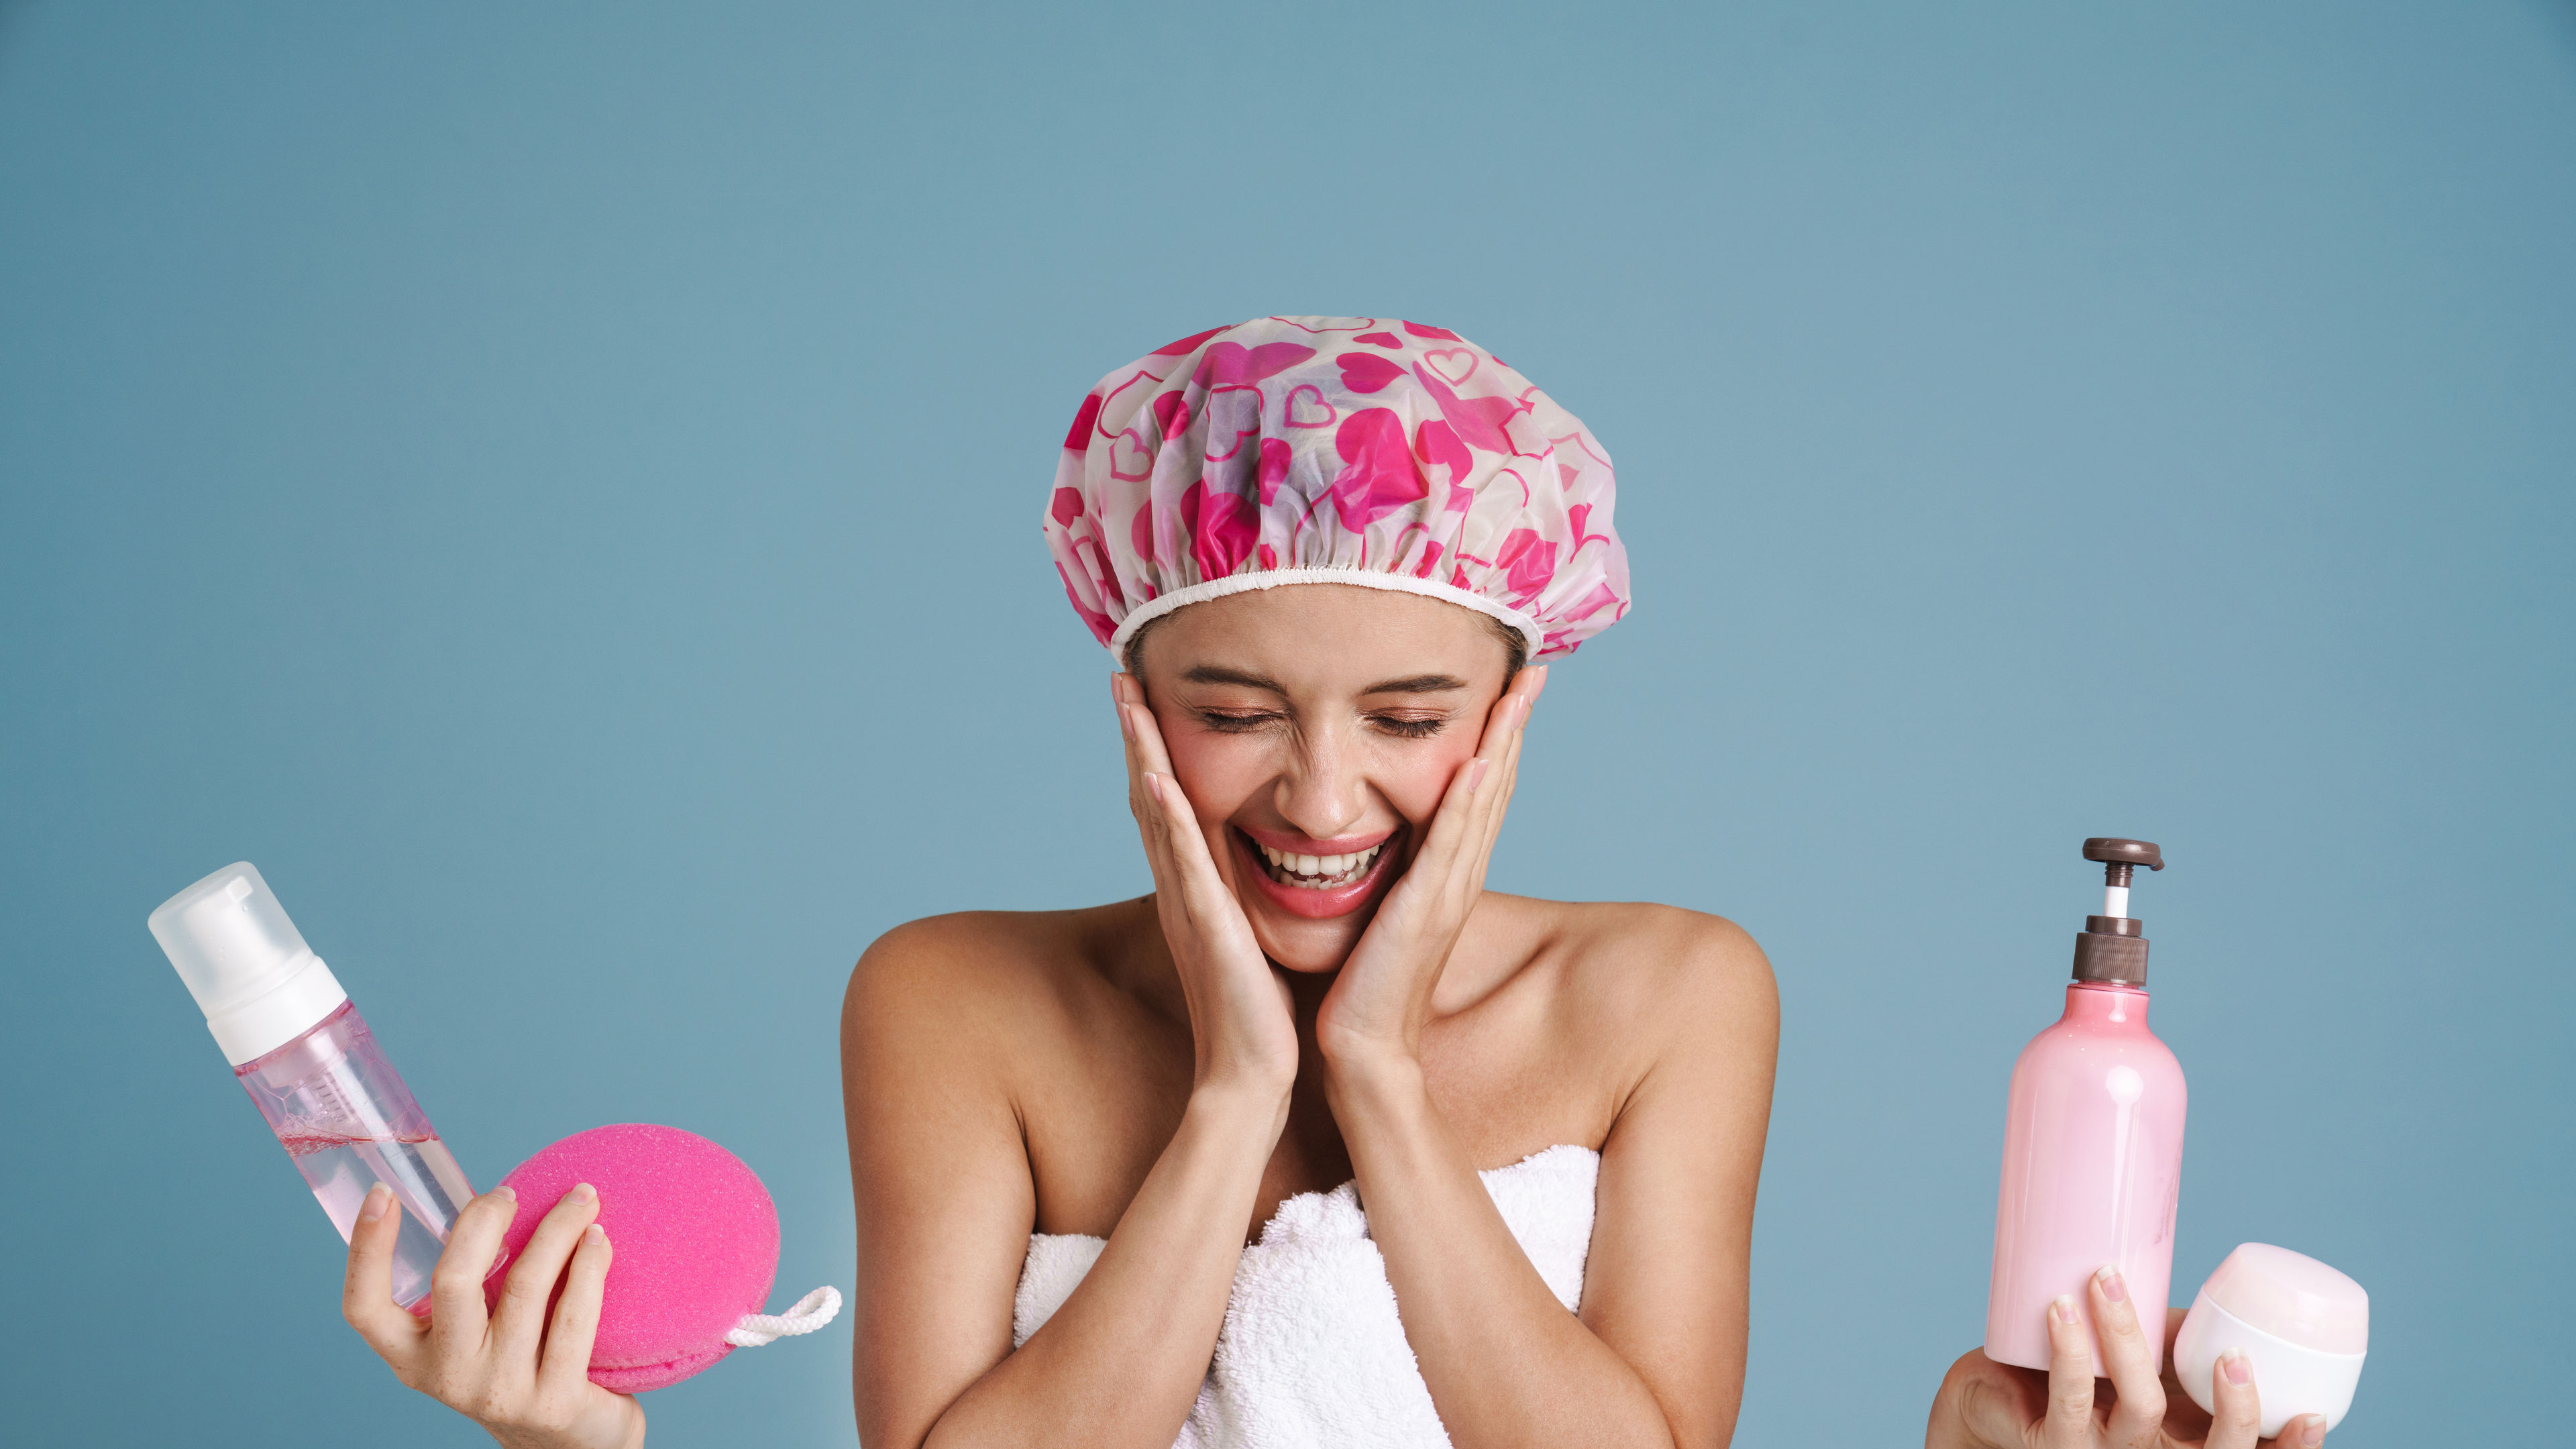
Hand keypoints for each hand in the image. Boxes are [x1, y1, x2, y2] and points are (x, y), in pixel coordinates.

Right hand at [343, 1182, 645, 1448]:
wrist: (568, 1442)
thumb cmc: (520, 1363)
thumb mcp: (475, 1334)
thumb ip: (471, 1283)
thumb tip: (493, 1198)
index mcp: (413, 1358)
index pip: (365, 1309)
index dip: (365, 1252)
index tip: (383, 1194)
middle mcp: (448, 1378)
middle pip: (452, 1284)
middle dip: (483, 1222)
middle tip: (511, 1192)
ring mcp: (500, 1393)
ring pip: (526, 1289)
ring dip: (557, 1230)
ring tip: (581, 1197)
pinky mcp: (554, 1402)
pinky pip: (573, 1317)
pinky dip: (589, 1267)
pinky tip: (598, 1239)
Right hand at [1115, 671, 1299, 1094]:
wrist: (1253, 1076)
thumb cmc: (1259, 1013)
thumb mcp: (1249, 936)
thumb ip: (1244, 898)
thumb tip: (1259, 862)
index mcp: (1197, 889)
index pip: (1170, 806)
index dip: (1154, 749)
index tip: (1147, 696)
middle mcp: (1182, 890)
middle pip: (1150, 797)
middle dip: (1136, 735)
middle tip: (1121, 674)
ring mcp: (1188, 905)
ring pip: (1157, 816)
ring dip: (1141, 755)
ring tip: (1128, 701)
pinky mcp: (1205, 927)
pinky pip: (1183, 863)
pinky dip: (1168, 818)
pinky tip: (1156, 777)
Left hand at [1314, 664, 1546, 1066]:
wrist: (1360, 1049)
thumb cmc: (1360, 985)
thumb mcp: (1379, 909)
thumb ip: (1386, 870)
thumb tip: (1375, 832)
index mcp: (1445, 874)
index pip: (1479, 792)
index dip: (1499, 738)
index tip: (1508, 685)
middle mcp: (1456, 877)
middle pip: (1495, 786)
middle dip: (1513, 725)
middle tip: (1531, 668)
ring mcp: (1446, 894)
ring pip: (1482, 805)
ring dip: (1502, 745)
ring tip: (1517, 692)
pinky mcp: (1423, 913)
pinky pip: (1448, 847)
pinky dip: (1465, 803)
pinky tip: (1477, 762)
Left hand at [1926, 1266, 2327, 1448]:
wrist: (1988, 1403)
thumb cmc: (2076, 1376)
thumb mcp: (2140, 1361)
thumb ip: (2177, 1340)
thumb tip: (2223, 1289)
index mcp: (2180, 1442)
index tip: (2315, 1414)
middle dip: (2235, 1411)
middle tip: (2235, 1357)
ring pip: (2139, 1410)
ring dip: (2128, 1339)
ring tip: (2107, 1278)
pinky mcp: (2049, 1446)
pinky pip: (2069, 1399)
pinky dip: (2071, 1348)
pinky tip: (2062, 1307)